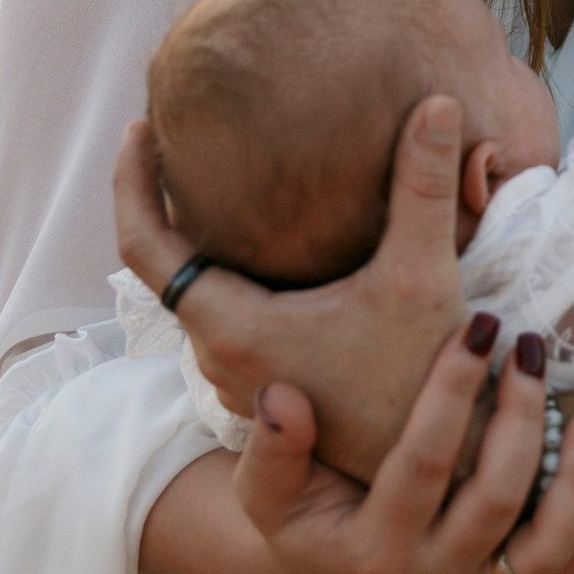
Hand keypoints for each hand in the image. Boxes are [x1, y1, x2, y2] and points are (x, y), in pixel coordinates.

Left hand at [114, 97, 466, 481]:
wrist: (442, 470)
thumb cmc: (422, 382)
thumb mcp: (423, 275)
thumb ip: (424, 186)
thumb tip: (438, 103)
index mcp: (233, 327)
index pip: (142, 246)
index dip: (131, 181)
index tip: (137, 130)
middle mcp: (221, 357)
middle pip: (164, 267)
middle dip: (161, 200)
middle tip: (172, 138)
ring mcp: (243, 377)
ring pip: (197, 295)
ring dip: (196, 238)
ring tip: (212, 181)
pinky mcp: (271, 385)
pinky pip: (224, 315)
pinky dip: (227, 271)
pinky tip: (263, 244)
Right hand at [140, 317, 573, 573]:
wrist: (319, 569)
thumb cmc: (296, 515)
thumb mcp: (263, 489)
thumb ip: (271, 448)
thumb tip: (281, 397)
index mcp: (372, 548)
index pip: (422, 463)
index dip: (451, 393)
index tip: (475, 326)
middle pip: (495, 499)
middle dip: (520, 418)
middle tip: (530, 344)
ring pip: (547, 548)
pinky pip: (569, 570)